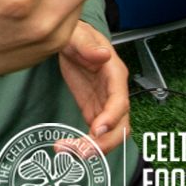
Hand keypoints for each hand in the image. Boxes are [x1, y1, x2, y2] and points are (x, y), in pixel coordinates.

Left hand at [59, 20, 129, 154]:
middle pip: (120, 126)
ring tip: (67, 151)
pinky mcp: (93, 111)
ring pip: (108, 135)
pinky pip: (94, 133)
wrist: (70, 41)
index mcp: (115, 75)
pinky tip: (66, 147)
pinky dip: (83, 143)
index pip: (120, 101)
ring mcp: (105, 105)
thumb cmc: (77, 34)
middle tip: (80, 151)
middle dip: (104, 143)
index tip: (95, 129)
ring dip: (93, 148)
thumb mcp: (78, 34)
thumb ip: (88, 45)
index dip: (111, 117)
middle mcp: (114, 94)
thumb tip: (104, 55)